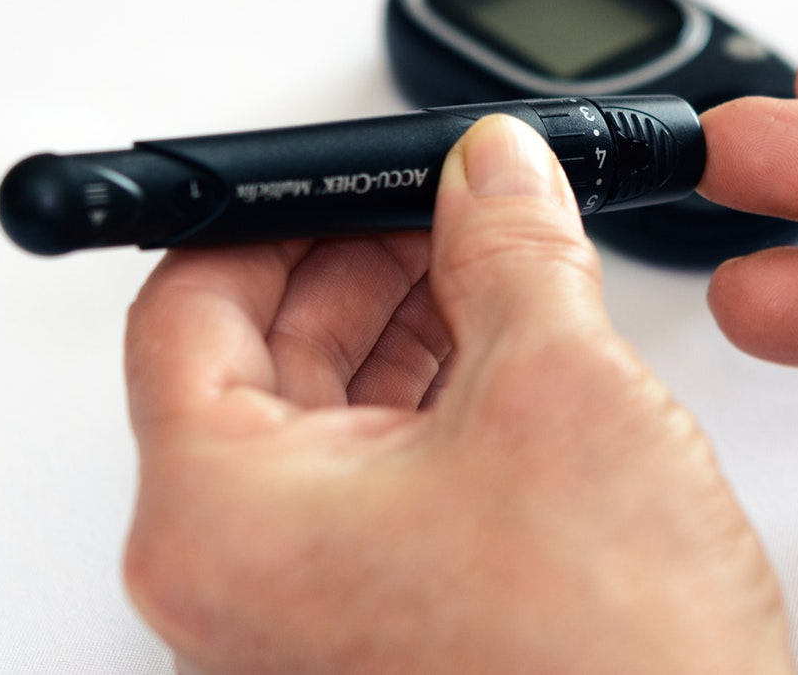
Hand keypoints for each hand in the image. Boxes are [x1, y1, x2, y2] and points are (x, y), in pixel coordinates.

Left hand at [122, 116, 791, 673]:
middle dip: (362, 272)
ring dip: (406, 336)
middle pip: (257, 367)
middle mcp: (237, 587)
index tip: (357, 183)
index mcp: (222, 525)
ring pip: (326, 429)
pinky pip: (374, 493)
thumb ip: (512, 249)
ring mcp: (304, 621)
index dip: (280, 221)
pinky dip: (431, 415)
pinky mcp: (373, 636)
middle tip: (447, 212)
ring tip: (493, 276)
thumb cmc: (609, 669)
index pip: (189, 311)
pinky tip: (504, 364)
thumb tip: (494, 172)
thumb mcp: (559, 392)